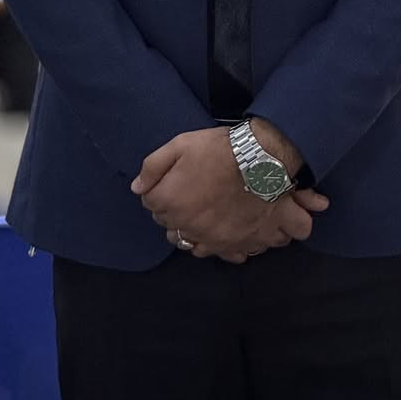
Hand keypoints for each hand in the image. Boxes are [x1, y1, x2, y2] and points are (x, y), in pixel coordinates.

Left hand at [132, 128, 327, 261]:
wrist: (263, 161)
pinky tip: (226, 232)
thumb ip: (153, 166)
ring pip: (191, 244)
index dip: (161, 190)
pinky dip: (221, 246)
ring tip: (207, 215)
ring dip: (194, 232)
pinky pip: (221, 255)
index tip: (175, 181)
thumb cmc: (220, 149)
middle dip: (176, 212)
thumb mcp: (181, 144)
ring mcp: (211, 240)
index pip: (151, 203)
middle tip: (193, 194)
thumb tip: (137, 187)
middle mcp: (186, 226)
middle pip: (170, 226)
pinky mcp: (234, 246)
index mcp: (169, 201)